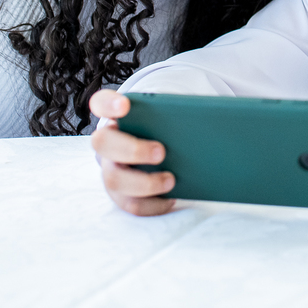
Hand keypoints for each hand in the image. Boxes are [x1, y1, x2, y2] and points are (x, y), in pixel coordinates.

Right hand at [89, 89, 175, 215]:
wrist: (155, 149)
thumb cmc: (162, 128)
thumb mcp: (165, 117)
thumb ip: (173, 112)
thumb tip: (206, 118)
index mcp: (115, 116)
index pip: (100, 103)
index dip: (109, 103)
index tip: (126, 105)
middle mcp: (106, 143)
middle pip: (103, 143)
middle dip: (133, 149)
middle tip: (162, 151)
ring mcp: (110, 170)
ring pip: (114, 179)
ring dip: (144, 182)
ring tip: (171, 180)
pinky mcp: (120, 194)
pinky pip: (131, 204)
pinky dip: (153, 204)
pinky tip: (172, 199)